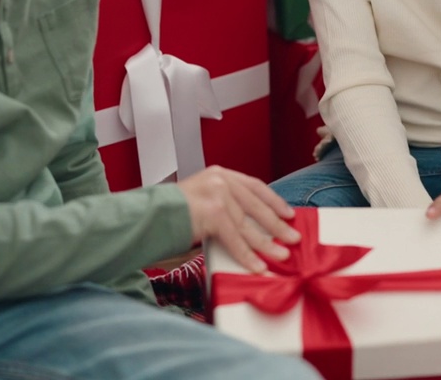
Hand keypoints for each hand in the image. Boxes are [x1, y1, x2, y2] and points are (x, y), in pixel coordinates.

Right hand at [177, 166, 300, 273]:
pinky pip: (236, 239)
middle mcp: (220, 181)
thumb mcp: (202, 198)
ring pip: (248, 225)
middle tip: (292, 238)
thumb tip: (251, 226)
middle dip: (277, 225)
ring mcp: (217, 195)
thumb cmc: (171, 213)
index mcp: (219, 174)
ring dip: (267, 243)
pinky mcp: (212, 213)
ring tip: (281, 255)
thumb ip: (224, 205)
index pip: (254, 186)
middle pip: (257, 206)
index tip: (288, 214)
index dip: (274, 201)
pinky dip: (248, 255)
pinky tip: (257, 265)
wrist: (147, 216)